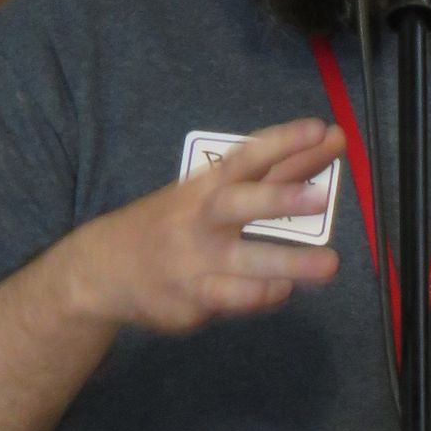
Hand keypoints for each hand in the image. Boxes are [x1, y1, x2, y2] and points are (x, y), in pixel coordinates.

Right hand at [59, 118, 344, 333]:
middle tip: (320, 196)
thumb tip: (328, 141)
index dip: (283, 143)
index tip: (321, 130)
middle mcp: (199, 220)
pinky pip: (229, 299)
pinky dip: (258, 296)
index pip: (246, 158)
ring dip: (287, 263)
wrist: (100, 270)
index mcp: (205, 186)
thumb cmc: (171, 224)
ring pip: (242, 262)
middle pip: (237, 205)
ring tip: (329, 265)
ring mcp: (193, 262)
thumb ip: (272, 174)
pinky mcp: (189, 300)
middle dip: (278, 199)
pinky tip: (284, 291)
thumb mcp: (209, 193)